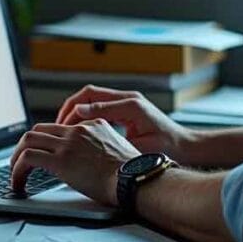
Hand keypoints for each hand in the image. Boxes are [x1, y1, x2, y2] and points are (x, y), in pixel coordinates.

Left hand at [9, 119, 139, 204]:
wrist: (136, 178)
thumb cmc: (132, 173)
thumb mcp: (117, 151)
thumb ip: (101, 149)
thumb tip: (93, 163)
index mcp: (93, 125)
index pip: (59, 127)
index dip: (45, 141)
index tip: (39, 154)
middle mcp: (78, 130)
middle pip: (39, 129)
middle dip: (25, 146)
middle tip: (20, 163)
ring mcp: (68, 143)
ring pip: (28, 140)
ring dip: (16, 158)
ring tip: (15, 174)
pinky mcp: (60, 160)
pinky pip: (27, 159)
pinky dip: (17, 171)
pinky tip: (18, 184)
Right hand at [56, 85, 195, 159]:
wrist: (184, 147)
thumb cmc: (166, 147)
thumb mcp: (137, 141)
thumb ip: (110, 127)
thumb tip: (84, 115)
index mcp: (130, 104)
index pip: (92, 97)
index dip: (74, 111)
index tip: (63, 125)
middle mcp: (128, 98)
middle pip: (89, 94)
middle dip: (71, 108)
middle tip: (59, 126)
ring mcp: (128, 102)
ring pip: (93, 99)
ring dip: (77, 111)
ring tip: (65, 128)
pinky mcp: (128, 110)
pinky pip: (102, 107)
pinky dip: (88, 116)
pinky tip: (81, 130)